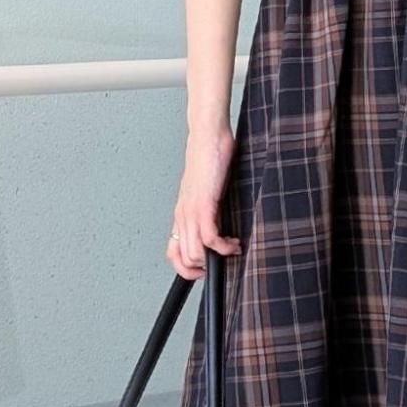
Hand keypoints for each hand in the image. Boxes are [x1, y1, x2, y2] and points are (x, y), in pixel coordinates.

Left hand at [167, 124, 241, 279]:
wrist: (208, 136)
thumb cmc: (210, 158)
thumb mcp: (207, 190)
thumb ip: (210, 209)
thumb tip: (220, 225)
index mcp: (182, 213)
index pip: (172, 252)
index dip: (185, 268)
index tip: (205, 270)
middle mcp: (183, 215)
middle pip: (182, 258)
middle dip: (203, 268)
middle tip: (223, 260)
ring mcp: (191, 210)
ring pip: (194, 252)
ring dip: (216, 258)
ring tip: (232, 249)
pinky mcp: (203, 204)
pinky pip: (209, 237)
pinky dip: (224, 246)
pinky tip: (234, 241)